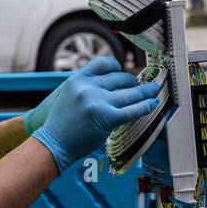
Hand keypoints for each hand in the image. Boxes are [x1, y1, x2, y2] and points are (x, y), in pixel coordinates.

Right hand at [30, 56, 161, 173]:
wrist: (53, 144)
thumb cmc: (61, 123)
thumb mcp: (68, 95)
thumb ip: (86, 86)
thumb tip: (110, 83)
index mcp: (77, 79)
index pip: (104, 63)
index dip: (117, 67)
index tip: (123, 72)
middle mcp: (88, 87)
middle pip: (120, 78)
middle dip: (132, 82)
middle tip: (139, 86)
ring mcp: (98, 102)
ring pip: (129, 93)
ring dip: (145, 92)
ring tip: (153, 91)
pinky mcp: (108, 118)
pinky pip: (132, 110)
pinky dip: (145, 106)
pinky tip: (151, 104)